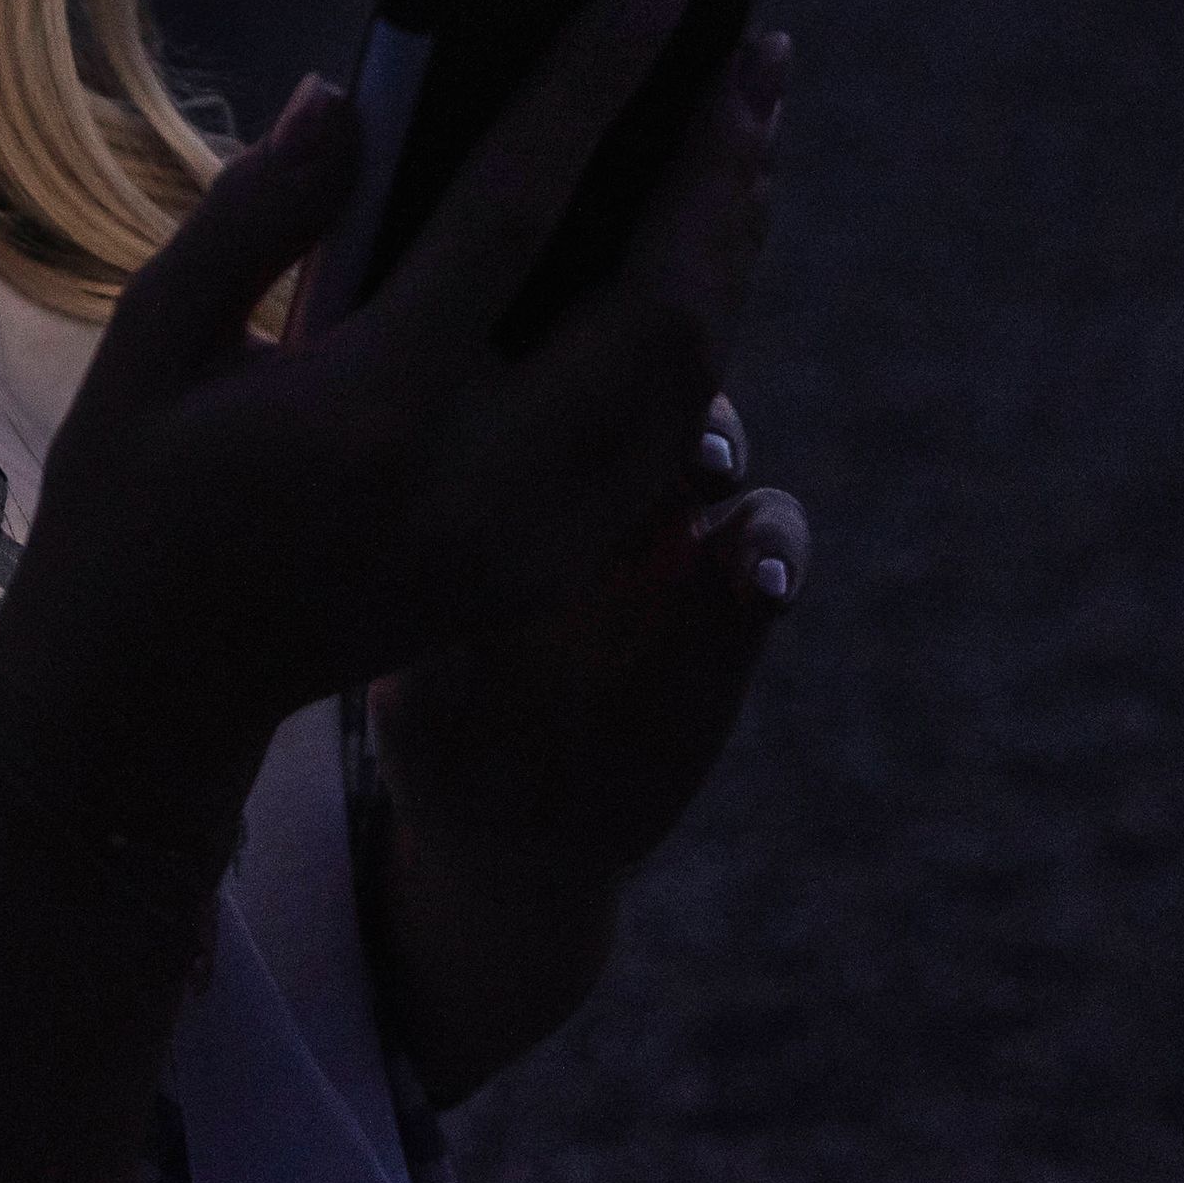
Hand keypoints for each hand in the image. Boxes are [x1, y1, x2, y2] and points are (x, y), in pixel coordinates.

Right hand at [0, 0, 777, 832]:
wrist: (148, 693)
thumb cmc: (129, 493)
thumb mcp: (149, 340)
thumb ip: (252, 212)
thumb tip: (348, 90)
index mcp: (367, 407)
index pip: (514, 210)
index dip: (596, 84)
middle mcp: (474, 484)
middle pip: (659, 307)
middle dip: (723, 168)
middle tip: (760, 53)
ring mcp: (527, 545)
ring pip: (692, 382)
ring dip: (735, 247)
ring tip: (750, 132)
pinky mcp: (545, 576)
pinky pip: (668, 444)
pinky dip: (704, 336)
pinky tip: (705, 255)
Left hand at [375, 362, 811, 884]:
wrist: (519, 829)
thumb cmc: (446, 738)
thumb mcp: (422, 694)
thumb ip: (435, 635)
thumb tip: (405, 570)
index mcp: (502, 479)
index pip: (530, 377)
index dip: (547, 353)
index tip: (548, 369)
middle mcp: (586, 485)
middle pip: (626, 379)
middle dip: (640, 370)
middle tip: (638, 401)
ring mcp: (665, 535)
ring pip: (711, 442)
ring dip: (719, 438)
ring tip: (716, 475)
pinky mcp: (732, 604)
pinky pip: (771, 550)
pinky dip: (779, 552)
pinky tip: (770, 589)